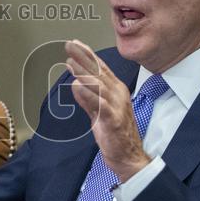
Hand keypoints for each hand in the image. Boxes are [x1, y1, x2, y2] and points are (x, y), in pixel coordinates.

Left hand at [65, 40, 150, 181]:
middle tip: (70, 45)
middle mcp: (118, 95)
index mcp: (115, 90)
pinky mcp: (113, 120)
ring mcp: (116, 106)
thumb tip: (75, 83)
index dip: (88, 55)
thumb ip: (87, 98)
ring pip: (99, 85)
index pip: (101, 69)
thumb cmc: (116, 134)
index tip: (76, 44)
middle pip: (99, 72)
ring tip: (71, 61)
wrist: (129, 157)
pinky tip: (78, 86)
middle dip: (84, 57)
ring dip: (84, 72)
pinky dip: (88, 95)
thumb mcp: (98, 112)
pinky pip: (100, 105)